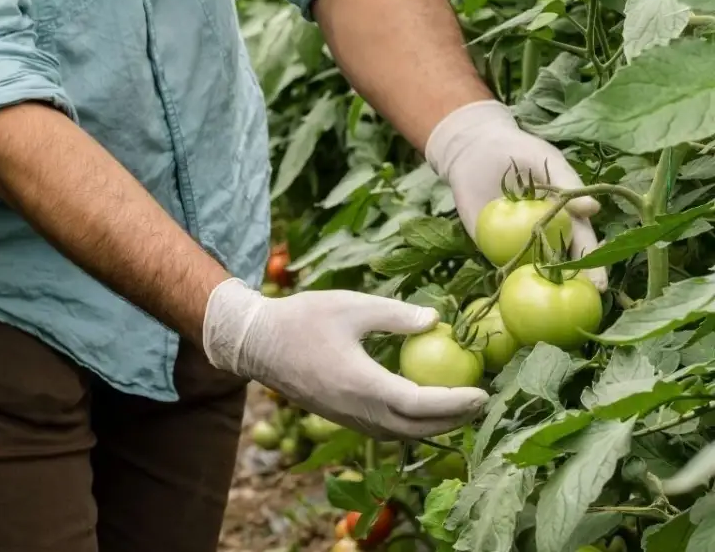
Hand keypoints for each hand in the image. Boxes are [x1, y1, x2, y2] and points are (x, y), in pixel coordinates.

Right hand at [202, 279, 488, 439]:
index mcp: (360, 382)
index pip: (418, 403)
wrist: (258, 343)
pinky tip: (422, 408)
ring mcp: (347, 417)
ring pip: (400, 434)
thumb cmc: (302, 318)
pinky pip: (384, 430)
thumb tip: (436, 320)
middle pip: (416, 428)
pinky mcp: (341, 417)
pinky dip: (410, 424)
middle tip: (481, 402)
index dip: (454, 402)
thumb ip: (395, 315)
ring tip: (459, 407)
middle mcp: (355, 409)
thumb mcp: (350, 306)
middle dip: (453, 419)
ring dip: (433, 426)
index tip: (482, 393)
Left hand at [426, 100, 606, 290]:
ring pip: (531, 270)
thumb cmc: (519, 152)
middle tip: (577, 307)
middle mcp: (545, 234)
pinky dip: (502, 278)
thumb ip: (568, 185)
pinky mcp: (486, 243)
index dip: (592, 265)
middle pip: (561, 265)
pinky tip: (507, 294)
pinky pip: (497, 263)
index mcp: (565, 217)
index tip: (599, 286)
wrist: (473, 149)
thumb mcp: (547, 162)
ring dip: (538, 290)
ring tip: (546, 311)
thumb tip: (594, 210)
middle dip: (571, 287)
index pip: (582, 244)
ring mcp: (516, 241)